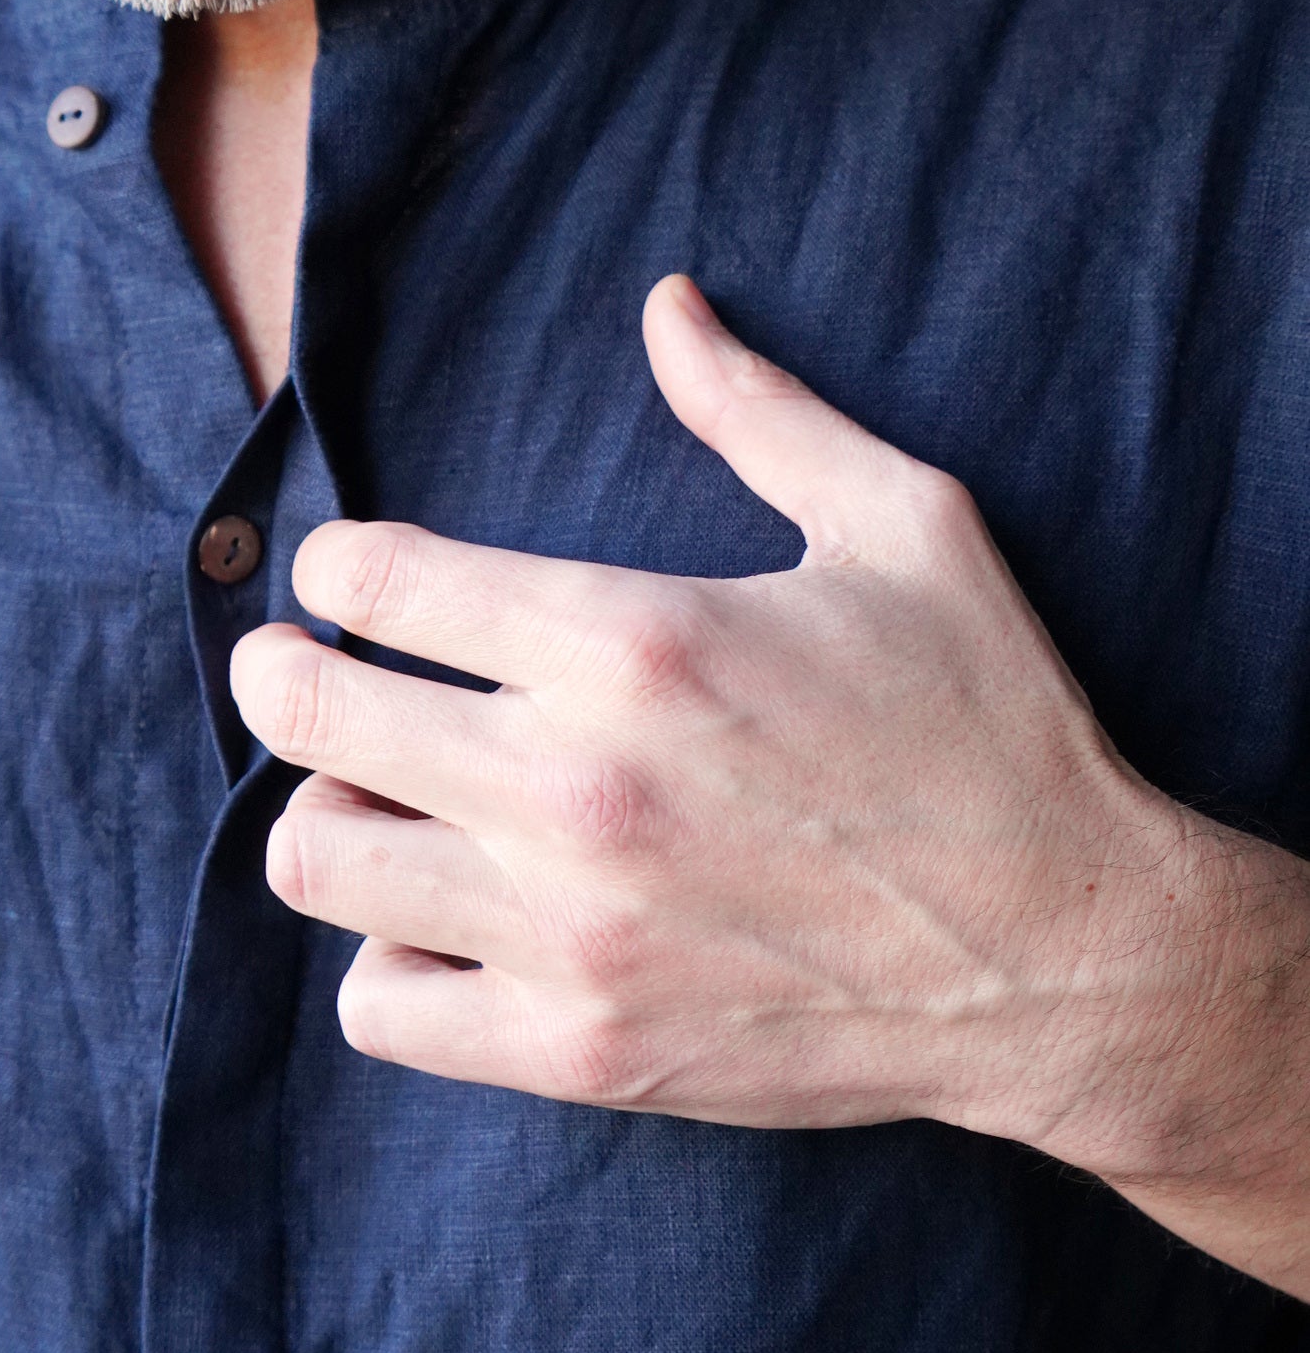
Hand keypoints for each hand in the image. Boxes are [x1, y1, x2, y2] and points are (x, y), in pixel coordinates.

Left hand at [229, 275, 1287, 1208]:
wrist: (1070, 957)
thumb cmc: (988, 728)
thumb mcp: (901, 528)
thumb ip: (759, 412)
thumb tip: (666, 306)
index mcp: (633, 640)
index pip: (370, 575)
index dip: (341, 562)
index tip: (364, 575)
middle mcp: (576, 785)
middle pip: (303, 709)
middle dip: (282, 671)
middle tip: (307, 668)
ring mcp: (569, 928)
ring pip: (316, 858)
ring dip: (331, 812)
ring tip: (385, 794)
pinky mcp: (581, 1046)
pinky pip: (380, 1005)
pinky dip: (388, 960)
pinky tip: (447, 919)